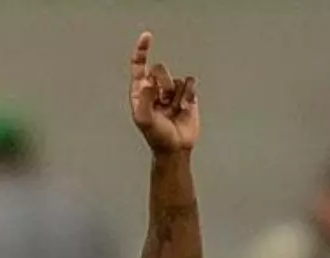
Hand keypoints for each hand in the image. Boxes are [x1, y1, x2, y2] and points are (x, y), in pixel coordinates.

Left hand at [129, 32, 199, 153]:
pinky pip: (190, 82)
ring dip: (176, 95)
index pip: (139, 65)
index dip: (141, 50)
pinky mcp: (187, 94)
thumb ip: (145, 100)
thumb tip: (148, 82)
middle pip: (160, 69)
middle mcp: (155, 88)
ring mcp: (171, 91)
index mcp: (140, 92)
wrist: (176, 147)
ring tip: (173, 111)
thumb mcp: (145, 120)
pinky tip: (184, 108)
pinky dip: (188, 95)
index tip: (147, 37)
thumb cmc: (156, 136)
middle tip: (164, 103)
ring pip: (177, 79)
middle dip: (164, 84)